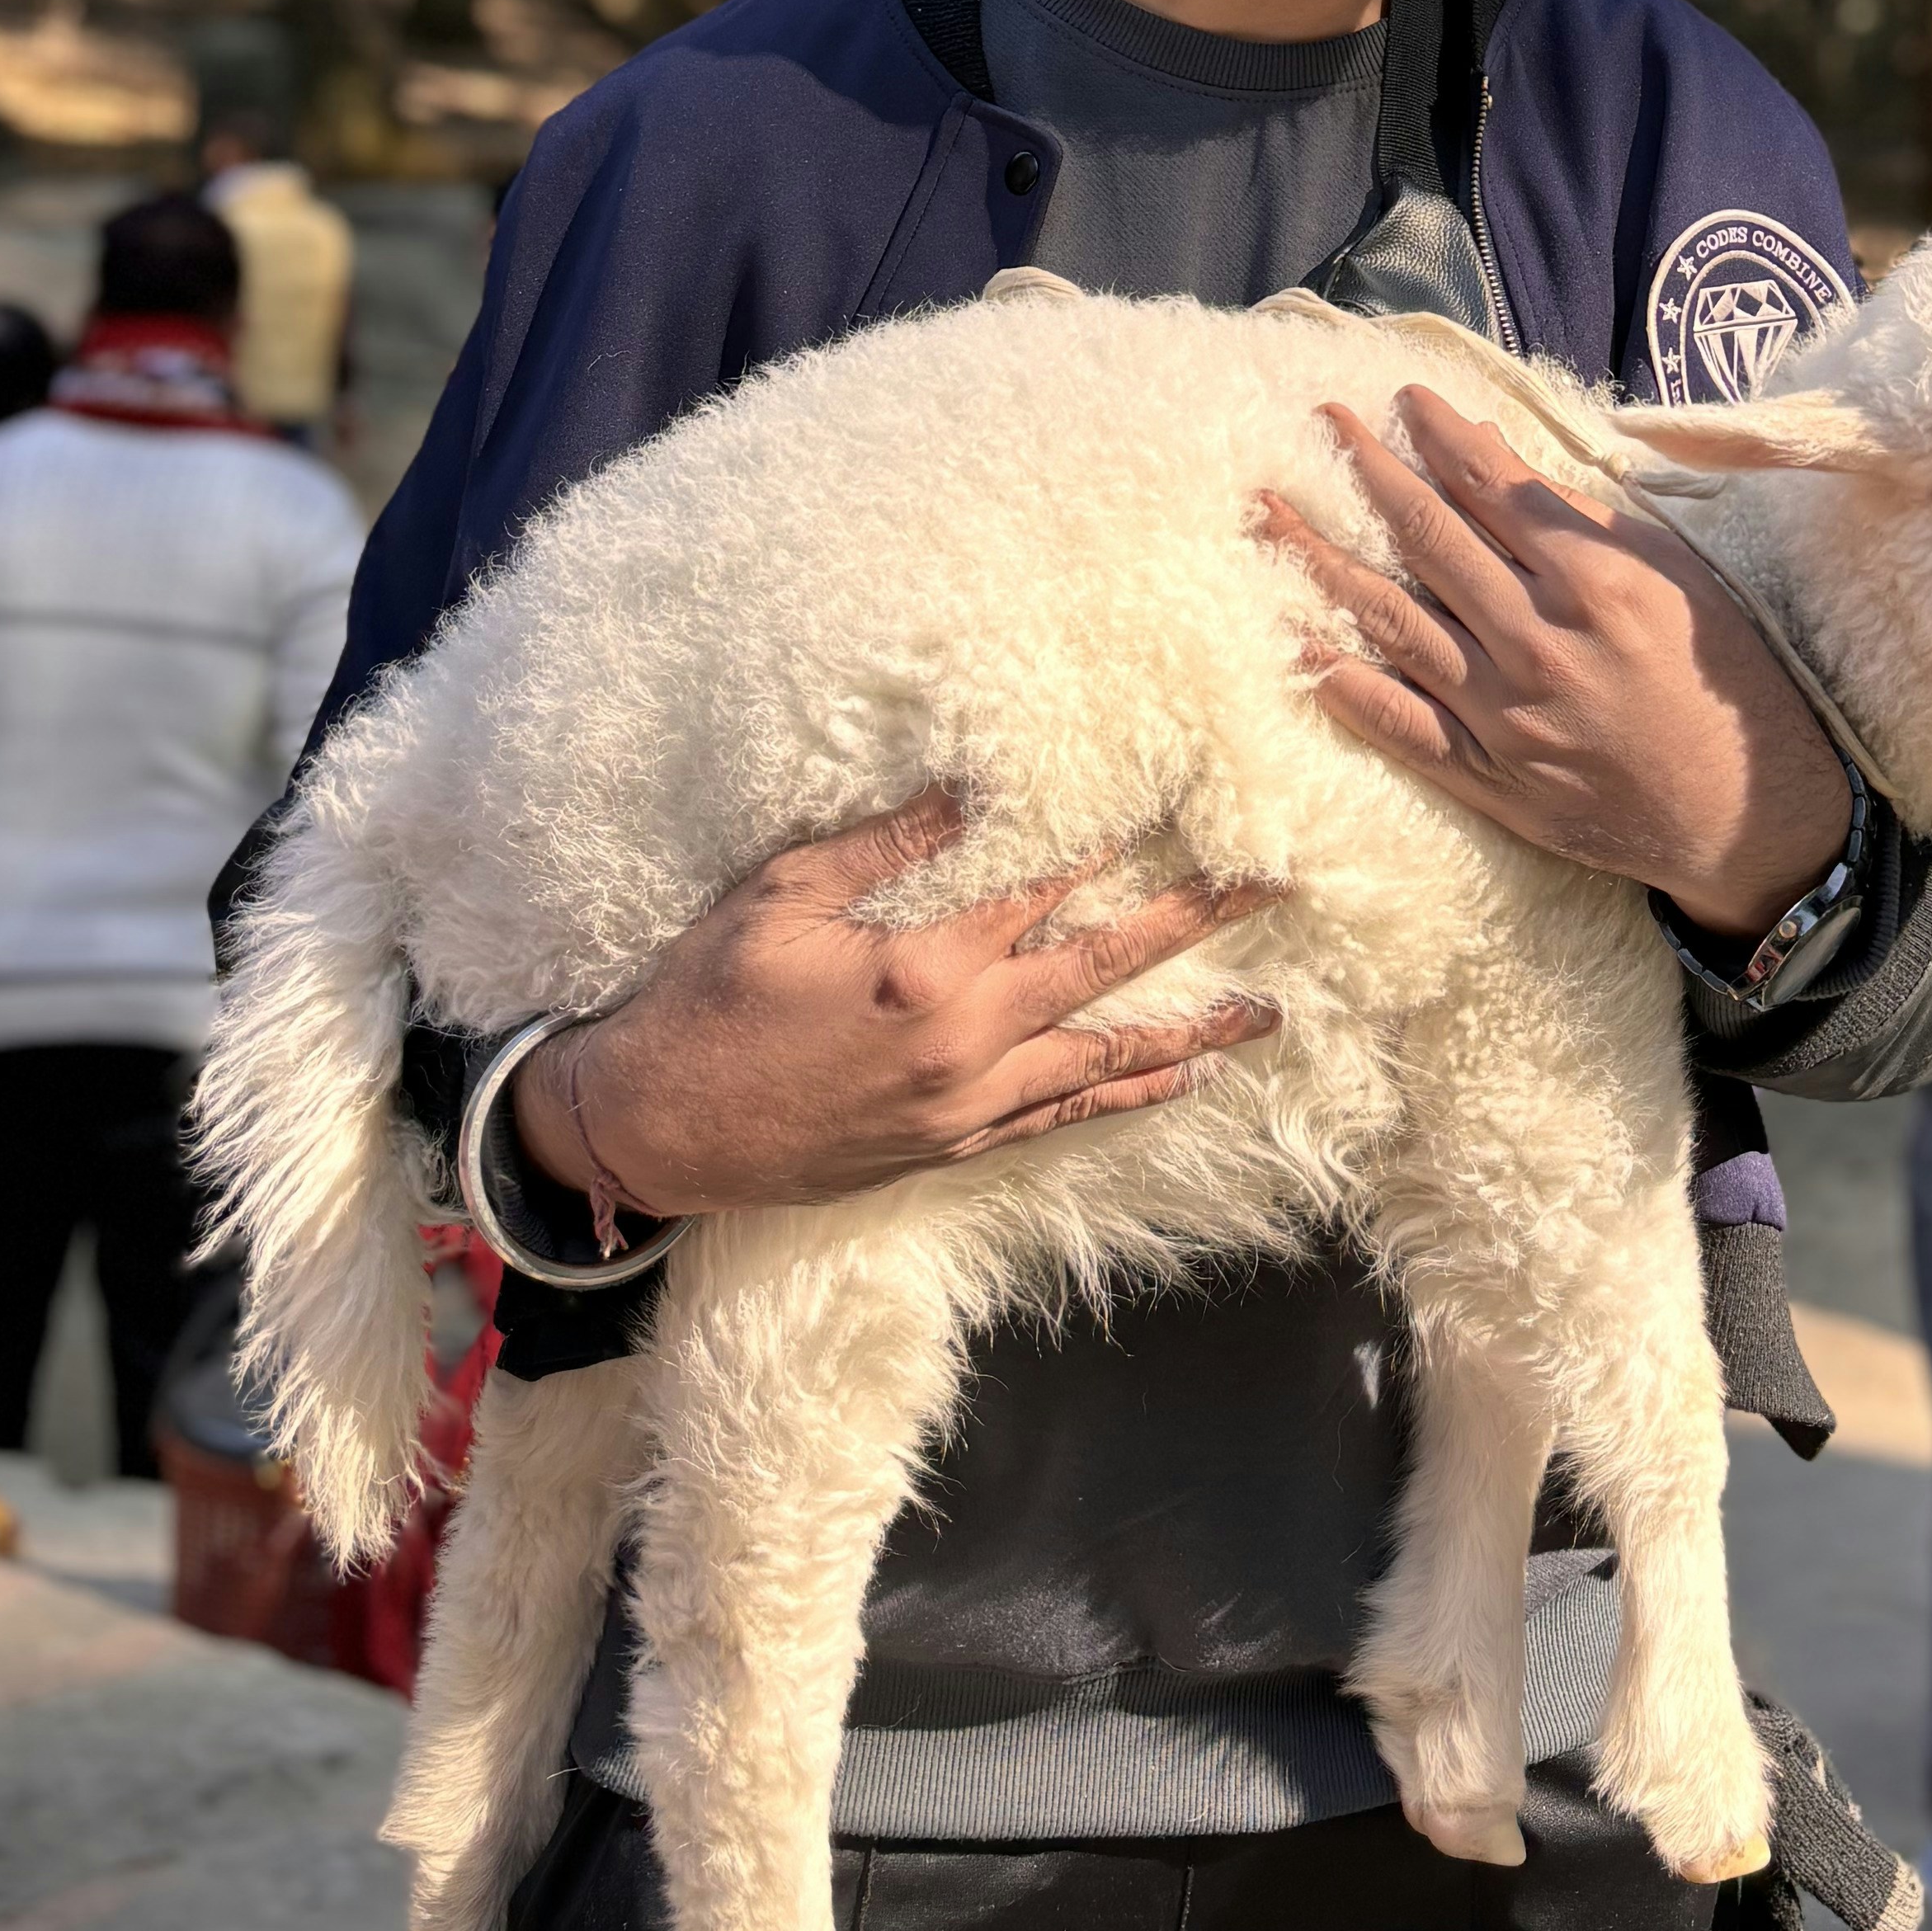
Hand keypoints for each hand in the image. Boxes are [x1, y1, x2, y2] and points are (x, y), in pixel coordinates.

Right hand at [510, 786, 1281, 1222]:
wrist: (657, 1131)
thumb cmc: (705, 999)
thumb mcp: (778, 895)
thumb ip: (885, 843)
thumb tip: (974, 784)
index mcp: (922, 967)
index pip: (1044, 883)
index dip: (1116, 833)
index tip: (1184, 791)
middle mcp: (962, 1041)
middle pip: (1104, 964)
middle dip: (1195, 919)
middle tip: (1275, 883)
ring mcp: (964, 1103)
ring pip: (1104, 1055)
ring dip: (1191, 1028)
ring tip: (1269, 1009)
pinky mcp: (952, 1146)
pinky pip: (1062, 1117)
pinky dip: (1129, 1097)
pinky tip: (1183, 1079)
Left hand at [1262, 388, 1851, 941]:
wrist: (1744, 811)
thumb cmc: (1718, 677)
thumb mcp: (1671, 573)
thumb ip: (1577, 517)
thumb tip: (1493, 454)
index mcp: (1595, 581)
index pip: (1491, 487)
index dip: (1437, 435)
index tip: (1400, 398)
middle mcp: (1541, 642)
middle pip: (1428, 540)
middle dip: (1365, 473)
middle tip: (1319, 422)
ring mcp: (1507, 715)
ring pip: (1394, 622)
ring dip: (1322, 560)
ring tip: (1268, 510)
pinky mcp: (1490, 778)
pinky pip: (1399, 724)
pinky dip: (1343, 681)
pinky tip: (1293, 640)